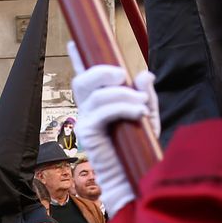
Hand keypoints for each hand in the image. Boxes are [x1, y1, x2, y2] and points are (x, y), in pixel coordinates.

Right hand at [68, 42, 158, 214]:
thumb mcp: (147, 118)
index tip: (74, 42)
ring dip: (123, 95)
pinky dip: (122, 107)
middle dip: (102, 71)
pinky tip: (139, 113)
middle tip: (124, 76)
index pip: (86, 79)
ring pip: (96, 95)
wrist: (137, 180)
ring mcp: (86, 124)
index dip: (79, 60)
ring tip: (142, 105)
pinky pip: (101, 112)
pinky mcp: (89, 136)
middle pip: (83, 81)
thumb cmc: (140, 151)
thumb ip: (145, 95)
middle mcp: (88, 113)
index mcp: (100, 105)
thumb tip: (144, 74)